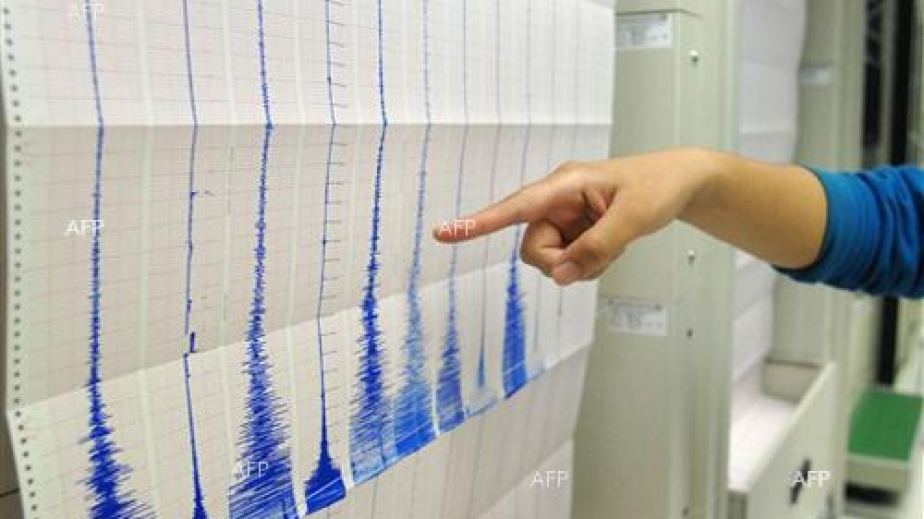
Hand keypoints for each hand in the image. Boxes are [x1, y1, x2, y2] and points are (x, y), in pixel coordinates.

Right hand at [433, 148, 718, 285]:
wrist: (679, 184)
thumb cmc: (658, 187)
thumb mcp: (633, 219)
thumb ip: (596, 249)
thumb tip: (562, 275)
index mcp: (565, 184)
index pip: (515, 207)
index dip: (478, 223)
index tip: (444, 233)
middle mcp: (556, 201)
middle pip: (534, 249)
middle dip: (564, 263)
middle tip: (602, 254)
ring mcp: (564, 218)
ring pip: (551, 261)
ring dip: (583, 265)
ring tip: (614, 245)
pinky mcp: (573, 232)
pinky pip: (568, 263)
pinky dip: (590, 265)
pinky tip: (611, 248)